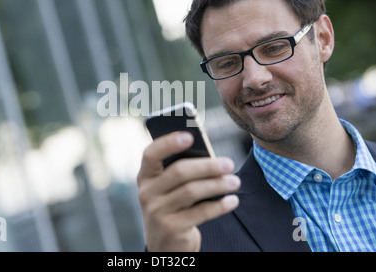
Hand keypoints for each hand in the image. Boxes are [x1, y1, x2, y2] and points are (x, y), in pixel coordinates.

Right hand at [137, 131, 240, 251]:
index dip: (168, 143)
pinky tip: (232, 201)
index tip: (190, 136)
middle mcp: (147, 193)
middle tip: (229, 164)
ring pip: (192, 191)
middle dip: (208, 166)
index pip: (151, 154)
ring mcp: (157, 212)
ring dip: (217, 185)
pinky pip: (201, 212)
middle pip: (179, 171)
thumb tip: (209, 157)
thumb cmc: (172, 206)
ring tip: (235, 182)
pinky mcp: (171, 228)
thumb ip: (179, 172)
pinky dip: (220, 206)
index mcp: (145, 176)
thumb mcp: (167, 189)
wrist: (164, 244)